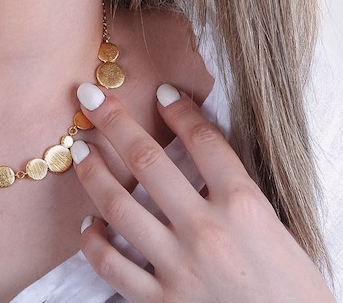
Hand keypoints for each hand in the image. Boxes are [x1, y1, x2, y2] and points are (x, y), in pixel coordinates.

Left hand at [70, 83, 333, 301]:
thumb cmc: (293, 292)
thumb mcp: (275, 230)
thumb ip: (235, 194)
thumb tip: (198, 162)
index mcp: (244, 207)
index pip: (204, 141)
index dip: (179, 109)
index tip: (161, 91)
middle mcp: (207, 230)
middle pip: (148, 159)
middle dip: (113, 120)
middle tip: (88, 96)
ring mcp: (179, 266)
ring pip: (118, 205)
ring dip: (92, 172)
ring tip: (79, 151)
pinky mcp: (160, 302)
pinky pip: (111, 265)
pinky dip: (92, 241)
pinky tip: (89, 225)